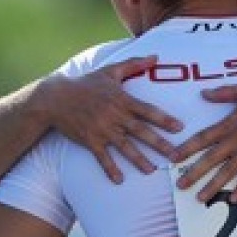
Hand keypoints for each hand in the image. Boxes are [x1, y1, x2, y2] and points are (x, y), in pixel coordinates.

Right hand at [46, 56, 181, 182]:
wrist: (56, 97)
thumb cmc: (86, 83)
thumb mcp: (110, 71)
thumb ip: (134, 64)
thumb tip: (156, 56)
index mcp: (122, 99)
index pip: (148, 110)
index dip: (164, 119)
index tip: (180, 128)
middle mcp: (115, 115)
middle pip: (141, 131)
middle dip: (159, 144)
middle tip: (175, 156)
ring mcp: (102, 129)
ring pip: (124, 146)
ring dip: (139, 159)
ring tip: (151, 170)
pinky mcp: (90, 140)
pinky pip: (102, 157)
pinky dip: (110, 168)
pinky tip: (119, 179)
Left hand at [173, 82, 236, 201]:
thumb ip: (224, 92)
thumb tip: (203, 93)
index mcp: (230, 124)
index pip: (202, 137)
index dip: (186, 149)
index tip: (172, 158)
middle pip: (211, 159)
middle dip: (193, 173)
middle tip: (179, 186)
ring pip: (228, 172)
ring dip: (213, 186)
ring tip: (200, 198)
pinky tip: (233, 200)